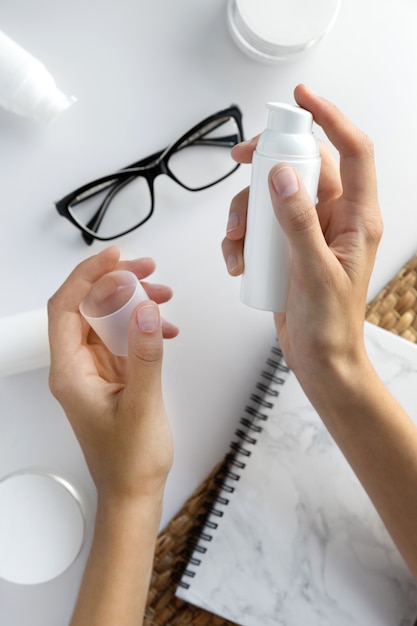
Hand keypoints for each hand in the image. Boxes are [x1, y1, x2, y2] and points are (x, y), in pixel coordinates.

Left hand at [48, 246, 178, 502]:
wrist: (134, 491)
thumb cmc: (129, 461)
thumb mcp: (142, 405)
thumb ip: (145, 355)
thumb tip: (147, 311)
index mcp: (70, 373)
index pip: (66, 308)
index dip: (87, 276)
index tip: (115, 258)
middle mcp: (77, 367)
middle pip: (87, 307)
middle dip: (116, 283)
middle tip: (146, 270)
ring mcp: (95, 370)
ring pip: (107, 319)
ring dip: (133, 302)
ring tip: (162, 295)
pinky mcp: (112, 375)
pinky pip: (123, 337)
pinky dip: (142, 327)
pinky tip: (164, 330)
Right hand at [222, 85, 381, 386]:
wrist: (318, 359)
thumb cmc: (330, 324)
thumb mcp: (314, 272)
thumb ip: (298, 221)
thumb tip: (282, 176)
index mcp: (357, 218)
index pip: (352, 151)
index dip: (330, 118)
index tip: (301, 99)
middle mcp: (335, 218)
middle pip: (301, 166)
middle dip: (266, 165)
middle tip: (241, 162)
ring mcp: (308, 231)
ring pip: (273, 194)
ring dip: (245, 212)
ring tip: (237, 244)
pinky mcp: (286, 246)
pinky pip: (260, 223)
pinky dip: (241, 237)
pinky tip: (238, 260)